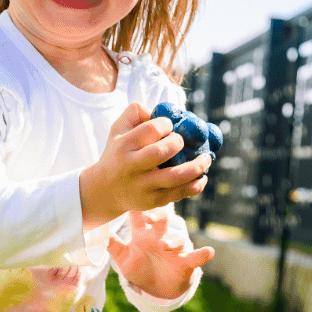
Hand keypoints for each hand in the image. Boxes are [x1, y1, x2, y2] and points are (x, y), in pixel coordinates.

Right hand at [79, 103, 211, 228]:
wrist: (105, 190)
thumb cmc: (118, 153)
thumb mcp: (117, 129)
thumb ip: (135, 112)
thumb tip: (162, 110)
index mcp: (124, 146)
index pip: (151, 129)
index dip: (166, 124)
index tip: (169, 126)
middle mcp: (132, 166)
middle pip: (162, 151)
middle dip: (178, 143)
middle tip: (182, 142)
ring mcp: (143, 186)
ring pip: (176, 177)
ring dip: (197, 166)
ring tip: (206, 158)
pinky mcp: (153, 201)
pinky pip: (180, 193)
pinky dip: (196, 185)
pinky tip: (201, 177)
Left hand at [107, 209, 213, 299]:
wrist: (156, 289)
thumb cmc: (139, 268)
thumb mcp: (123, 259)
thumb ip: (113, 245)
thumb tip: (95, 231)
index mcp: (143, 234)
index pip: (140, 217)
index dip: (137, 210)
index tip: (131, 202)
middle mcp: (160, 237)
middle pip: (161, 221)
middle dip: (159, 216)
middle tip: (153, 216)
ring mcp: (174, 249)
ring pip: (178, 239)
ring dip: (174, 241)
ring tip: (166, 246)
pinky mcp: (186, 263)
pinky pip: (196, 257)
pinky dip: (202, 255)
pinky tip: (208, 252)